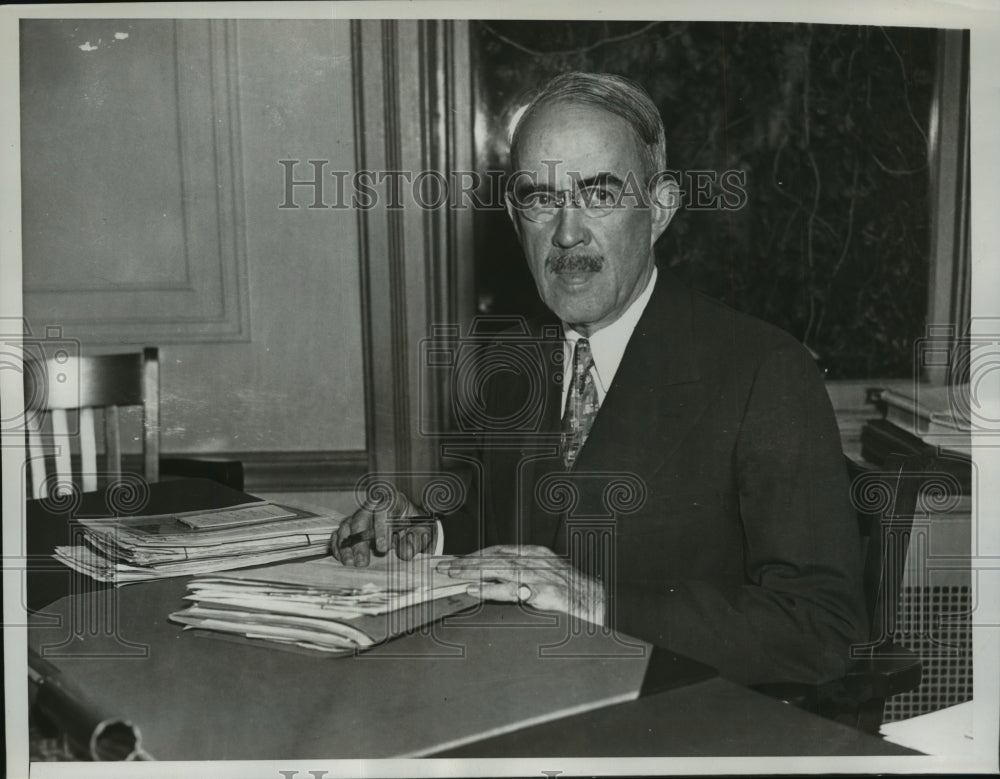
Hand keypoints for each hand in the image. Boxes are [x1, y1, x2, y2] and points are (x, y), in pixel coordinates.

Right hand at [329, 492, 434, 566]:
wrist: (411, 528)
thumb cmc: (416, 526)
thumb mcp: (422, 533)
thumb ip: (415, 541)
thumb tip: (405, 553)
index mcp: (393, 500)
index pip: (384, 509)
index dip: (381, 528)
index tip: (383, 548)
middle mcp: (373, 506)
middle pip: (361, 519)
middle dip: (359, 542)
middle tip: (362, 562)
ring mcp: (360, 515)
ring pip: (347, 526)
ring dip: (346, 546)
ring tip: (349, 563)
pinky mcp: (352, 527)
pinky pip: (340, 534)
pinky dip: (338, 546)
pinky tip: (341, 559)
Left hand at [436, 545, 605, 625]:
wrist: (601, 603)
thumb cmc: (575, 593)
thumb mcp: (548, 576)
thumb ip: (525, 575)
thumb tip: (496, 581)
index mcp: (537, 554)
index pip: (500, 550)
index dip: (476, 553)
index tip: (457, 558)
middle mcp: (537, 560)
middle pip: (495, 557)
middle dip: (468, 560)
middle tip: (445, 564)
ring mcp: (541, 575)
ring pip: (499, 569)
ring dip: (473, 570)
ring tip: (453, 573)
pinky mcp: (544, 592)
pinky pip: (512, 589)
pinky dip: (490, 588)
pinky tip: (474, 589)